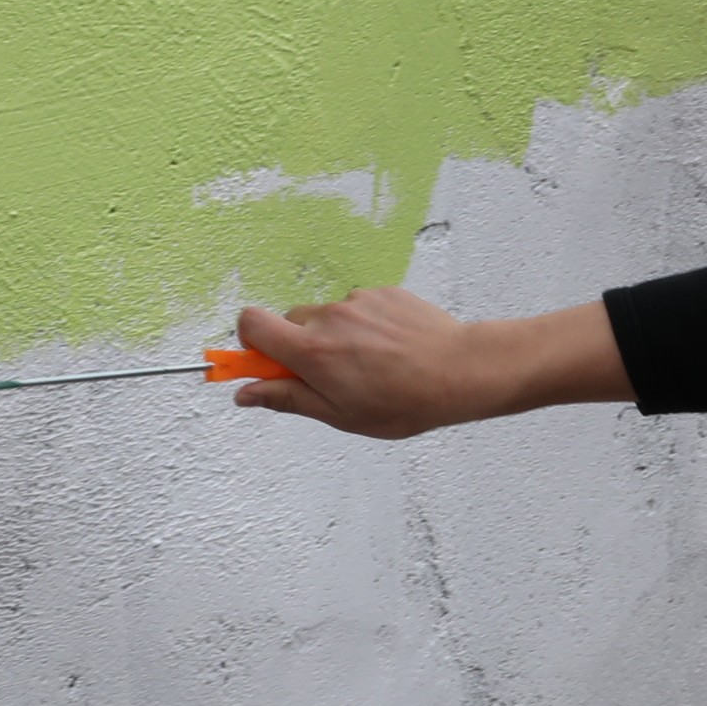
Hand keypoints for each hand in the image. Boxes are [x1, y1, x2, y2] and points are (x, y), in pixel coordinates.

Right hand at [230, 293, 627, 438]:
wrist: (461, 371)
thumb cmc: (403, 402)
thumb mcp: (339, 414)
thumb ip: (287, 398)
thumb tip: (244, 394)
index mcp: (311, 349)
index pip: (251, 323)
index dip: (250, 342)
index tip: (266, 363)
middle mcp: (329, 317)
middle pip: (290, 322)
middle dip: (299, 346)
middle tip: (331, 376)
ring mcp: (358, 300)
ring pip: (328, 316)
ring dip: (337, 336)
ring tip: (373, 365)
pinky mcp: (384, 291)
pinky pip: (359, 307)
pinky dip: (366, 325)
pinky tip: (392, 348)